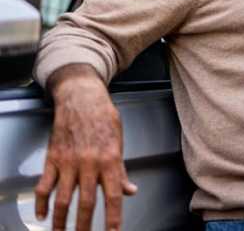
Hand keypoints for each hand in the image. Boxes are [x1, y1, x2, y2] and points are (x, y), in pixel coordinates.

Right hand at [35, 64, 136, 230]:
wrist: (81, 98)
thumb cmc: (104, 118)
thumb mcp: (119, 141)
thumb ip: (121, 170)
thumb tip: (129, 191)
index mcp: (110, 159)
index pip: (113, 195)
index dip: (113, 217)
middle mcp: (89, 163)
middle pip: (86, 201)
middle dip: (86, 224)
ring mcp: (69, 162)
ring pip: (63, 198)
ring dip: (62, 220)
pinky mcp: (52, 159)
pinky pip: (44, 185)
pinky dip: (42, 202)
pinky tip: (43, 215)